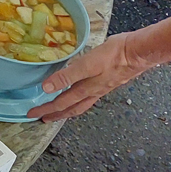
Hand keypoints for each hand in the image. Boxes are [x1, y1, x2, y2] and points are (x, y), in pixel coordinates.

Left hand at [27, 33, 150, 121]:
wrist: (139, 52)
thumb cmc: (114, 56)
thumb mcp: (86, 64)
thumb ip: (66, 76)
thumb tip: (47, 88)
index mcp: (86, 89)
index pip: (60, 103)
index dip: (45, 109)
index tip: (32, 114)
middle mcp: (94, 92)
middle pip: (71, 108)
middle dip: (56, 114)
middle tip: (43, 119)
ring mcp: (102, 88)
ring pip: (81, 104)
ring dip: (69, 109)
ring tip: (60, 112)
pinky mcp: (109, 81)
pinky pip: (90, 96)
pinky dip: (81, 99)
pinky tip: (81, 94)